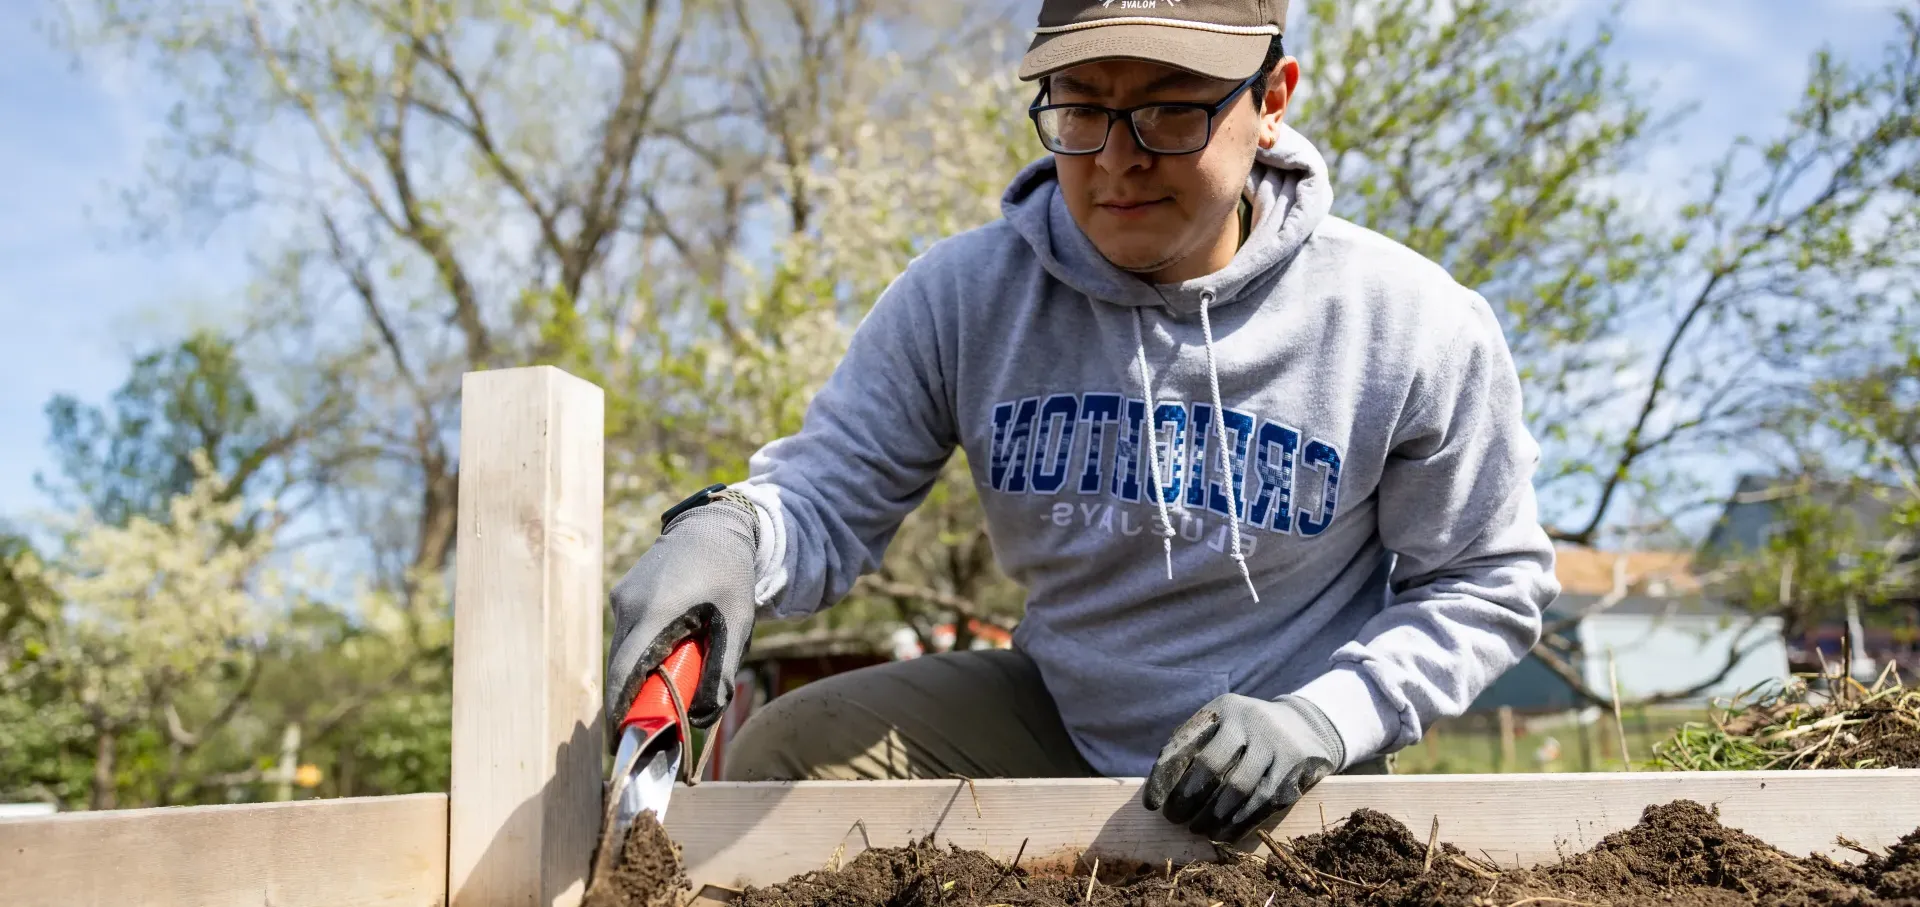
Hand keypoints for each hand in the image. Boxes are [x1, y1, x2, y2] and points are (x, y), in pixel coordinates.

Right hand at [606, 490, 758, 730]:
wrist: (715, 524)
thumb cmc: (730, 574)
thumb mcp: (736, 624)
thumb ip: (720, 671)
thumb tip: (703, 718)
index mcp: (654, 612)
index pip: (624, 672)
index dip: (619, 709)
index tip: (618, 741)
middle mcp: (629, 604)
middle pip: (621, 666)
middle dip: (631, 699)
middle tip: (649, 726)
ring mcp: (623, 596)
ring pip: (623, 650)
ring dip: (638, 674)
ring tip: (666, 688)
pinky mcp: (624, 593)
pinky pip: (627, 633)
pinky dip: (640, 652)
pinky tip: (667, 655)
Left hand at [1143, 694, 1343, 842]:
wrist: (1306, 724)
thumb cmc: (1247, 733)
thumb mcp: (1221, 727)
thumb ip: (1191, 749)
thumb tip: (1155, 794)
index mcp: (1224, 708)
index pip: (1184, 743)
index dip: (1165, 777)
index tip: (1152, 805)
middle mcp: (1251, 720)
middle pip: (1211, 766)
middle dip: (1189, 800)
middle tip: (1177, 820)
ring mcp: (1277, 742)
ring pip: (1239, 789)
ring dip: (1215, 817)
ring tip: (1201, 830)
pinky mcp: (1297, 766)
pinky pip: (1265, 802)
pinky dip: (1242, 823)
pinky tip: (1227, 834)